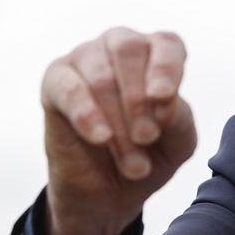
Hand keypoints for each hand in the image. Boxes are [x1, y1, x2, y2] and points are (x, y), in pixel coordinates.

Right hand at [39, 27, 196, 234]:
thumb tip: (163, 99)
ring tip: (132, 163)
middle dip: (138, 100)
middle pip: (129, 51)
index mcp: (158, 53)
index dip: (166, 68)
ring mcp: (86, 57)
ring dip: (118, 124)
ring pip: (100, 77)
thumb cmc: (151, 154)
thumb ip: (178, 117)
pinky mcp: (55, 79)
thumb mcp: (178, 142)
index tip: (163, 97)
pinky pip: (68, 88)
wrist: (108, 190)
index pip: (167, 44)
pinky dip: (86, 115)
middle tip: (146, 138)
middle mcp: (121, 46)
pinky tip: (101, 138)